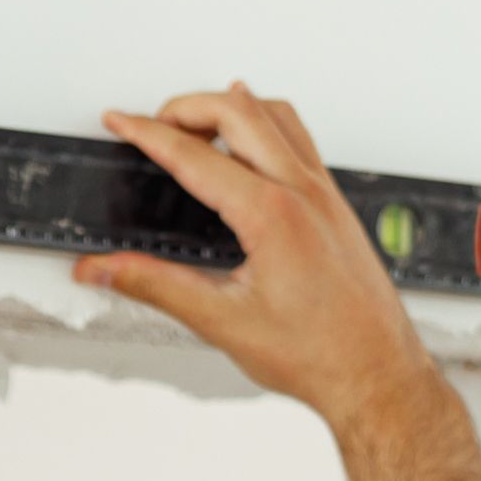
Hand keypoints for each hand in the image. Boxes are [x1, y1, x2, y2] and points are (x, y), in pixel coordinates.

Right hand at [77, 83, 433, 429]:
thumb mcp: (221, 322)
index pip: (193, 155)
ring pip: (274, 114)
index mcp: (271, 214)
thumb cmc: (320, 354)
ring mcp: (323, 193)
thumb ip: (153, 286)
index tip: (119, 122)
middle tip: (150, 124)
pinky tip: (253, 136)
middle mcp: (302, 192)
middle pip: (236, 111)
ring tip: (194, 123)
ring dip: (229, 107)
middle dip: (184, 106)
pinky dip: (266, 122)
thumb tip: (104, 269)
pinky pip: (300, 138)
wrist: (376, 374)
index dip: (146, 134)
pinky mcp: (335, 204)